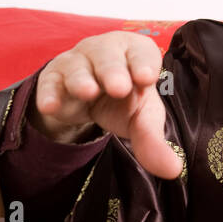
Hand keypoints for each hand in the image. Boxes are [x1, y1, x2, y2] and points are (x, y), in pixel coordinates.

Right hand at [30, 32, 183, 179]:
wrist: (85, 97)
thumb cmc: (122, 99)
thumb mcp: (140, 118)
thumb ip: (153, 141)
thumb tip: (173, 170)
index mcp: (134, 52)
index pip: (141, 51)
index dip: (143, 62)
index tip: (147, 78)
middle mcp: (105, 51)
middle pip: (108, 56)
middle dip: (113, 70)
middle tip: (119, 87)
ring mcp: (76, 62)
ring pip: (77, 68)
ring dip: (82, 79)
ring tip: (88, 92)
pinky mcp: (52, 79)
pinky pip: (50, 84)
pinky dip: (50, 94)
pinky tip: (51, 106)